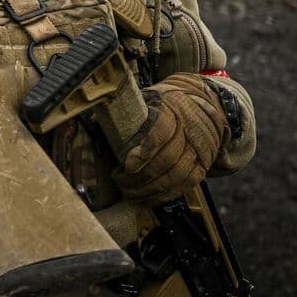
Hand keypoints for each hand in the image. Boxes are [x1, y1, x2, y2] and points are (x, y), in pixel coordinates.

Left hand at [114, 73, 228, 202]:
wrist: (204, 103)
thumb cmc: (166, 103)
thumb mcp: (148, 97)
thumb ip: (126, 111)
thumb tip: (92, 121)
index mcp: (172, 110)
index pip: (160, 131)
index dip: (144, 150)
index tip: (127, 165)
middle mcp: (189, 130)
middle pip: (167, 158)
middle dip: (140, 176)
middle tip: (119, 182)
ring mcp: (198, 149)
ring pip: (176, 174)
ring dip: (150, 189)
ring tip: (129, 194)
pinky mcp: (203, 164)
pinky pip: (186, 184)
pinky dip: (165, 195)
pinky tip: (148, 199)